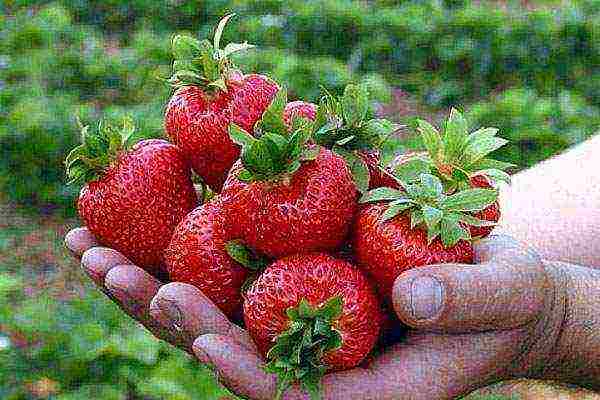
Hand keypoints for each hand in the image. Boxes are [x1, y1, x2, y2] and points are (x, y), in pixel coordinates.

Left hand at [65, 229, 599, 398]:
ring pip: (217, 311)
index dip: (243, 366)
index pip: (289, 391)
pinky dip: (190, 249)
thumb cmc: (504, 304)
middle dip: (166, 315)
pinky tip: (147, 218)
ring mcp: (301, 323)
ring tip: (91, 248)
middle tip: (107, 272)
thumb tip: (414, 294)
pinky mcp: (299, 287)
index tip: (197, 334)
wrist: (494, 294)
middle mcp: (318, 360)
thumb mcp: (501, 300)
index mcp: (363, 388)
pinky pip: (237, 274)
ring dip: (152, 280)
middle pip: (229, 348)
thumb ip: (463, 300)